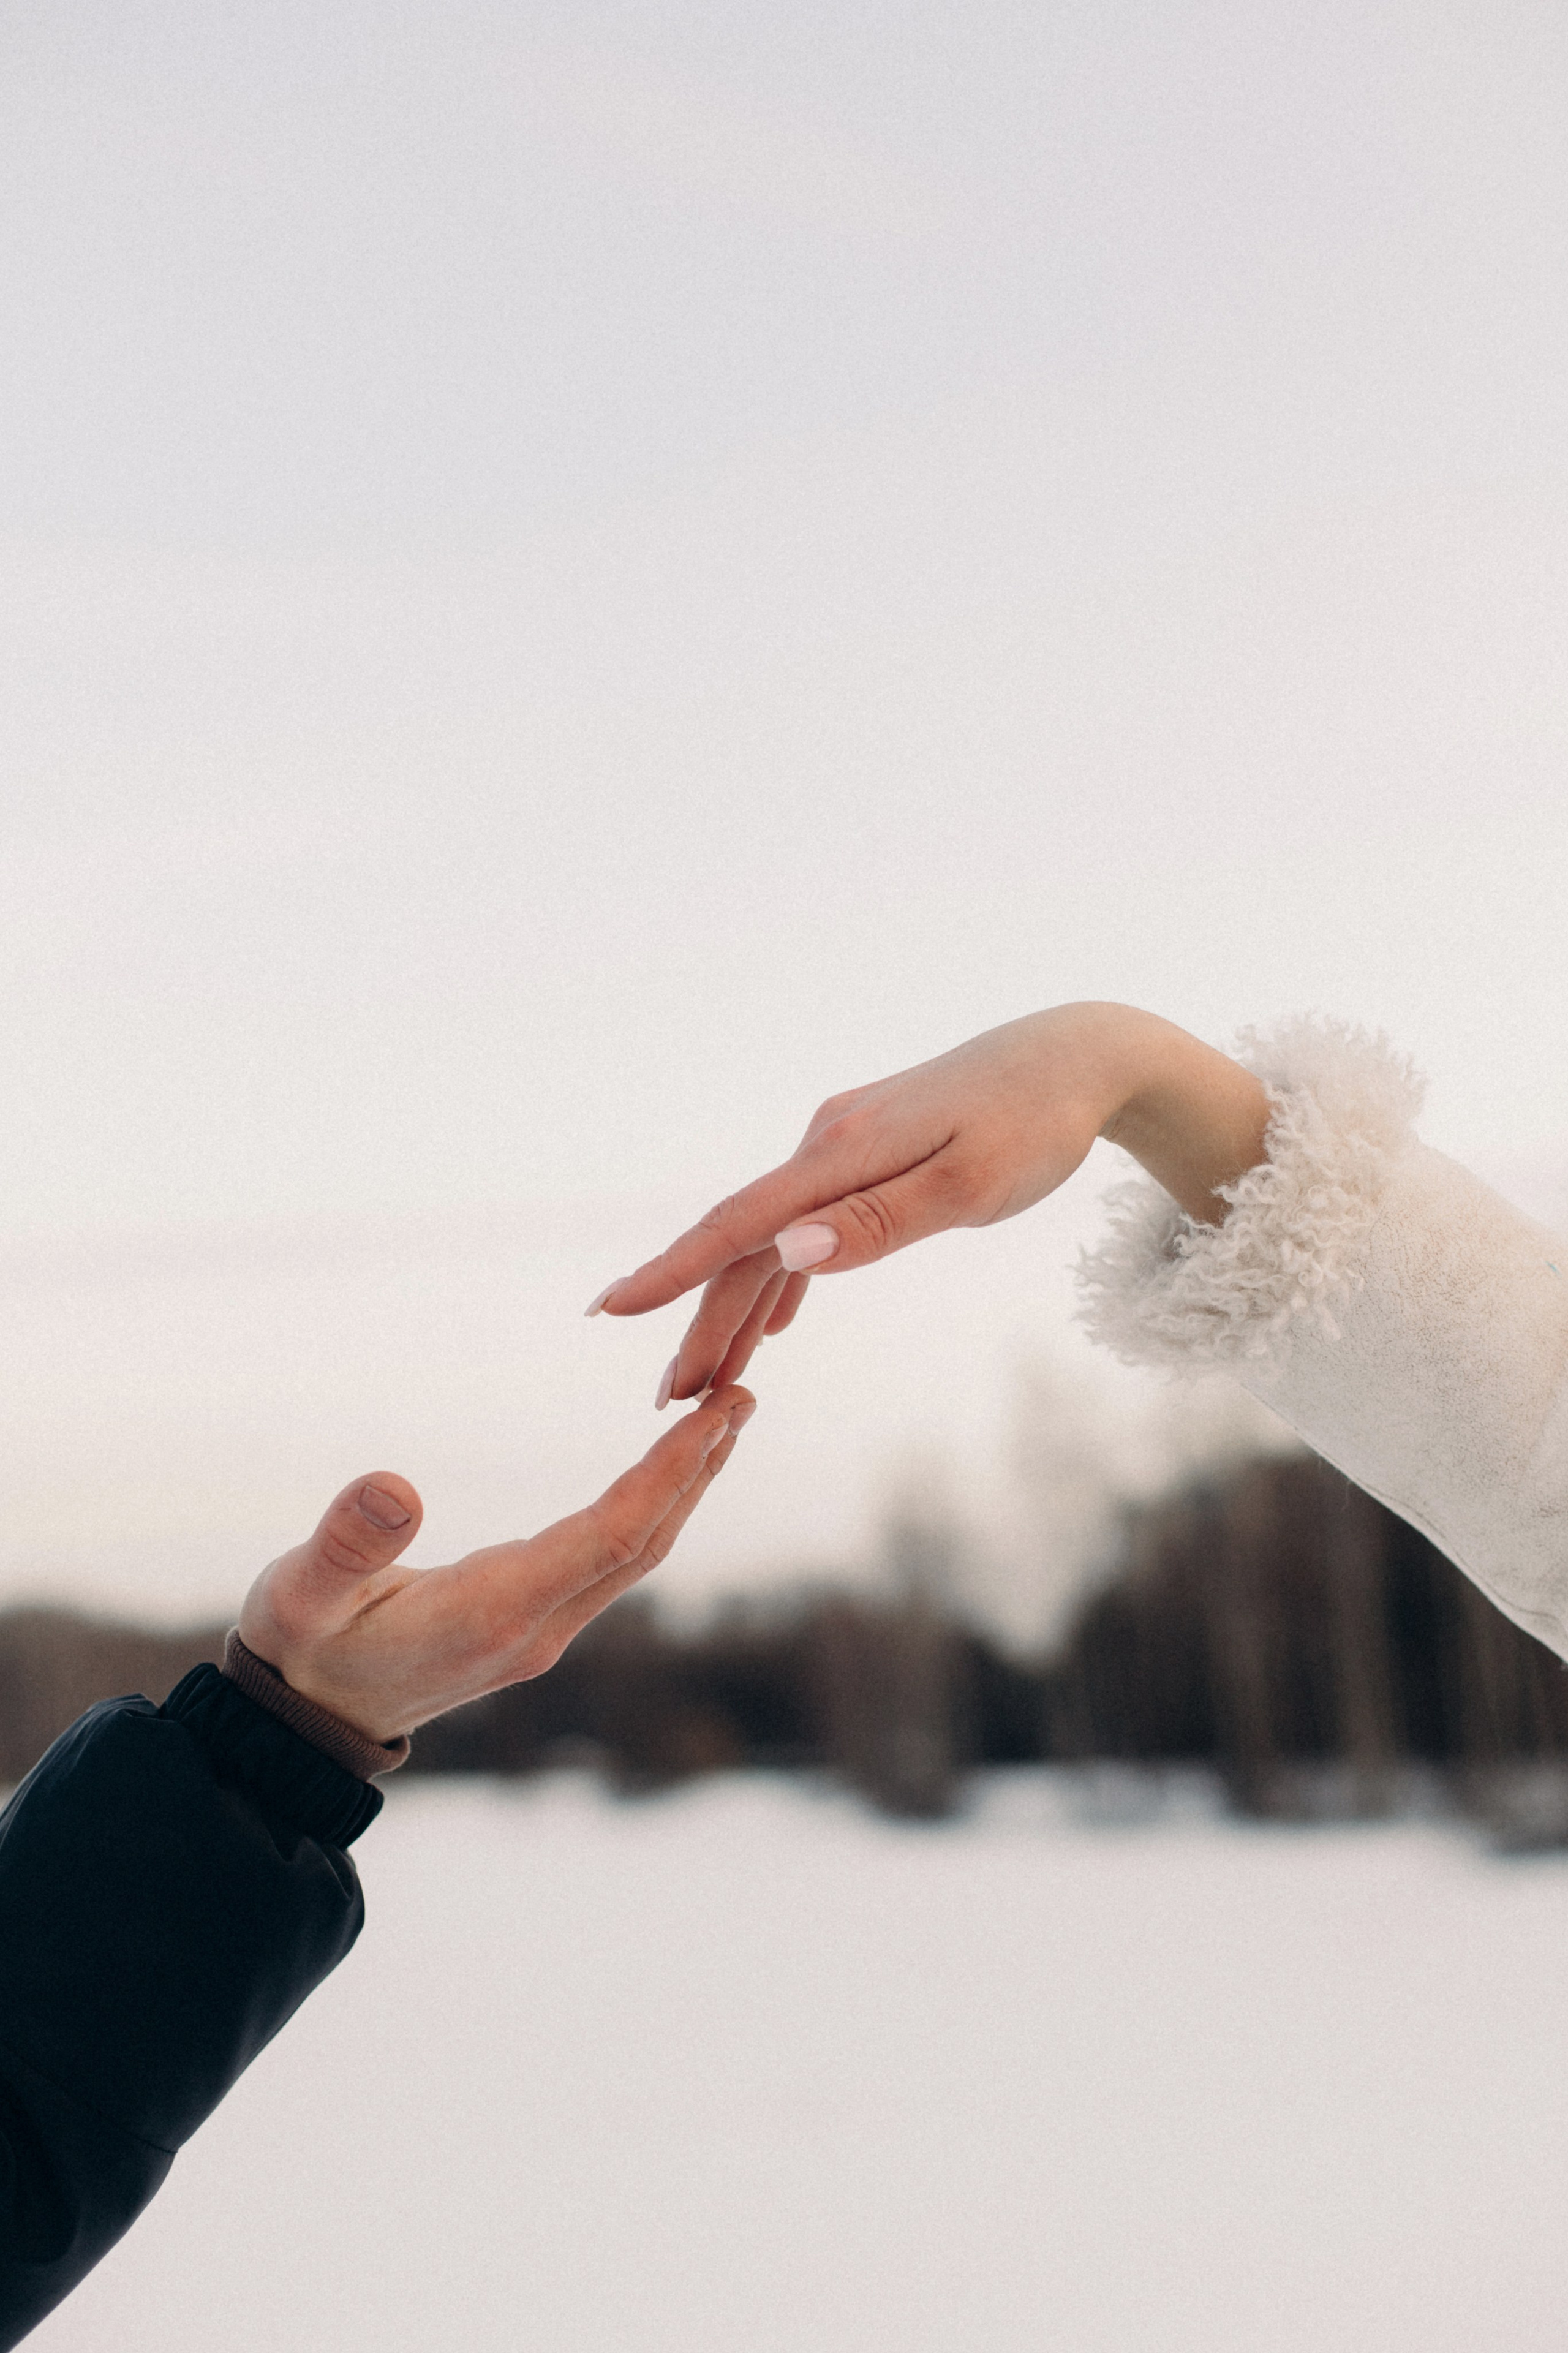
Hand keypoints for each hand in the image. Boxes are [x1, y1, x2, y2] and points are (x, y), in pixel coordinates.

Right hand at [237, 1387, 754, 1742]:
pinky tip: (662, 1472)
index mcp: (494, 1613)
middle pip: (642, 1546)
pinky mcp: (530, 1625)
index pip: (610, 1537)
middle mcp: (535, 1628)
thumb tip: (395, 1486)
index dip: (665, 1475)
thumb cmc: (297, 1649)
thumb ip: (342, 1546)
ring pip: (634, 1556)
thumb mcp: (297, 1597)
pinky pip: (610, 1561)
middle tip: (744, 1398)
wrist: (301, 1723)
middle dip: (696, 1472)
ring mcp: (538, 1632)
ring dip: (681, 1489)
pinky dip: (646, 1508)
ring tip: (723, 1422)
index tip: (711, 1417)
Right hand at [590, 1004, 1269, 1403]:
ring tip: (705, 1378)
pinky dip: (783, 1275)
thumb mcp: (969, 1186)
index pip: (738, 1223)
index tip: (611, 1310)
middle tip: (666, 1400)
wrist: (1077, 1057)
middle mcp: (827, 1143)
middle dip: (701, 1320)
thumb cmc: (1036, 1124)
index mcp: (843, 1152)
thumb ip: (876, 1224)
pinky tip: (776, 1321)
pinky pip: (807, 1222)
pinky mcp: (869, 1151)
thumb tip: (784, 1256)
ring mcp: (845, 1145)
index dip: (673, 1272)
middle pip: (746, 1242)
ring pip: (774, 1237)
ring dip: (739, 1307)